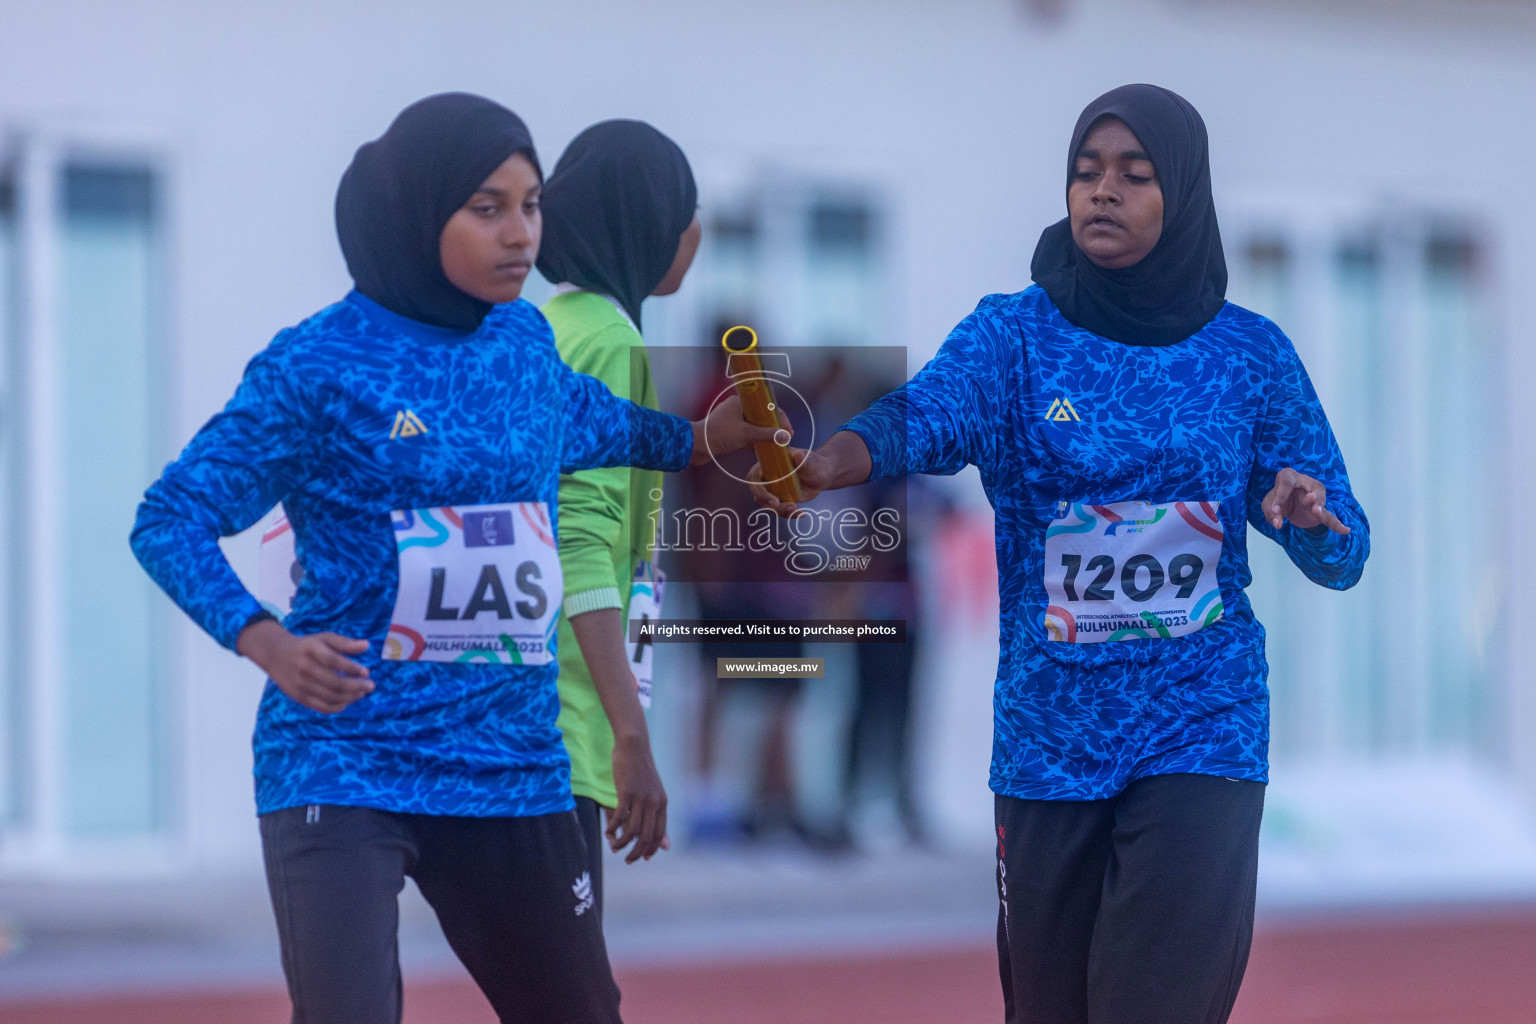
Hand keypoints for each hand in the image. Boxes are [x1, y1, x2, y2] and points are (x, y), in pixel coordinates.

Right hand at [236, 618, 372, 712]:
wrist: (276, 655)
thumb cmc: (307, 646)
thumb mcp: (324, 638)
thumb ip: (345, 643)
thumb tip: (367, 645)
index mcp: (311, 651)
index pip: (334, 661)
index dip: (352, 668)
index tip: (366, 671)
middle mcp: (304, 669)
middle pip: (334, 683)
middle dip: (356, 686)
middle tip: (371, 685)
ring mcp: (301, 685)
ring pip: (329, 697)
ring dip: (350, 698)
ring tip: (362, 693)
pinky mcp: (299, 697)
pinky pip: (321, 707)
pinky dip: (338, 707)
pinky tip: (349, 700)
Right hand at [607, 730, 669, 862]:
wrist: (634, 746)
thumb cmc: (642, 771)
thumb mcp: (653, 793)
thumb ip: (656, 815)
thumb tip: (665, 843)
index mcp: (662, 803)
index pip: (659, 834)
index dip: (651, 848)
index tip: (644, 858)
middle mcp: (653, 802)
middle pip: (645, 836)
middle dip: (636, 852)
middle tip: (628, 860)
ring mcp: (640, 797)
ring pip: (631, 830)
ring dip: (622, 842)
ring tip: (614, 846)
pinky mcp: (626, 792)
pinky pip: (619, 817)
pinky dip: (612, 828)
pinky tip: (607, 832)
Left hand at [690, 394, 789, 465]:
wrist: (696, 446)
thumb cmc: (719, 435)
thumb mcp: (747, 434)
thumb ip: (767, 434)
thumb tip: (785, 436)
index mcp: (740, 402)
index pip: (766, 407)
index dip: (780, 419)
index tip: (788, 431)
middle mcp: (736, 408)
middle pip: (761, 416)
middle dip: (773, 427)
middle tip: (784, 438)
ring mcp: (731, 420)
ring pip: (753, 426)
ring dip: (763, 435)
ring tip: (775, 444)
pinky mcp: (727, 431)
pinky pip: (745, 434)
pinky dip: (753, 440)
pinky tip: (759, 449)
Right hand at [747, 446, 832, 517]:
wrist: (822, 475)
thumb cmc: (815, 463)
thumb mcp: (810, 462)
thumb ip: (803, 460)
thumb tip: (798, 454)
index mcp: (770, 463)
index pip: (755, 476)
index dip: (759, 489)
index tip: (774, 499)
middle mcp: (768, 476)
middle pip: (757, 492)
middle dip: (766, 502)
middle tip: (779, 506)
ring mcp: (773, 489)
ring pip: (767, 504)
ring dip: (779, 510)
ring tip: (796, 509)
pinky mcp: (780, 498)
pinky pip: (778, 510)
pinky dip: (788, 514)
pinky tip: (800, 514)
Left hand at [1262, 467, 1349, 534]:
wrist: (1288, 505)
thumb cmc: (1277, 500)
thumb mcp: (1268, 506)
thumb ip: (1271, 513)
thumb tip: (1278, 524)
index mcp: (1289, 477)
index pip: (1286, 482)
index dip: (1281, 496)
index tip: (1275, 510)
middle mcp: (1306, 483)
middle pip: (1311, 488)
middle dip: (1311, 494)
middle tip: (1310, 498)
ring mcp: (1316, 496)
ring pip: (1320, 501)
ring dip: (1319, 505)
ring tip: (1317, 511)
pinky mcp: (1321, 510)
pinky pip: (1329, 517)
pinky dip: (1336, 524)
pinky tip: (1345, 530)